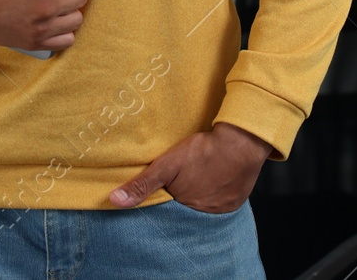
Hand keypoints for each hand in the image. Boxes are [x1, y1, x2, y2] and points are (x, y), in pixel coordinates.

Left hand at [109, 122, 272, 212]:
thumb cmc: (203, 152)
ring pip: (205, 205)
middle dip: (182, 199)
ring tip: (197, 179)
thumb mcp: (166, 165)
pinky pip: (222, 201)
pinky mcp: (237, 200)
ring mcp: (223, 209)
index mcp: (186, 209)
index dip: (165, 200)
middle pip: (187, 209)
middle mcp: (206, 215)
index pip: (170, 211)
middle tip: (184, 182)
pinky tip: (213, 179)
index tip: (164, 190)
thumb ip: (142, 184)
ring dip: (200, 196)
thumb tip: (115, 200)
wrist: (242, 141)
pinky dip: (216, 193)